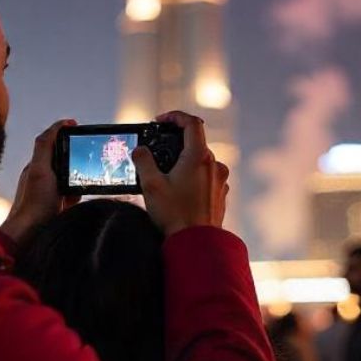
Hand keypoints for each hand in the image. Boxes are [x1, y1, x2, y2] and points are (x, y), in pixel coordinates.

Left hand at [0, 119, 79, 244]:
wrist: (31, 235)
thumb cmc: (34, 203)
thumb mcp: (40, 169)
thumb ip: (45, 146)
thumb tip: (59, 125)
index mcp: (37, 166)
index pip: (51, 143)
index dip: (63, 132)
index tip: (77, 126)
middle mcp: (43, 178)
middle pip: (63, 160)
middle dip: (75, 158)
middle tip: (87, 156)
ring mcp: (50, 194)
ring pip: (70, 179)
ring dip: (78, 179)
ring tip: (80, 184)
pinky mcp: (58, 209)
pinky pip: (72, 197)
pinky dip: (76, 197)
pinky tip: (77, 201)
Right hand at [134, 111, 229, 237]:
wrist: (196, 244)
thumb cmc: (175, 215)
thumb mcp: (150, 185)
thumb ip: (143, 161)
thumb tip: (140, 150)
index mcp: (198, 156)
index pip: (192, 122)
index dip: (175, 116)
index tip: (161, 120)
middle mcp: (214, 165)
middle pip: (196, 142)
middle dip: (175, 144)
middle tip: (158, 152)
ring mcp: (220, 181)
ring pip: (201, 161)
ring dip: (184, 162)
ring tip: (167, 176)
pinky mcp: (220, 195)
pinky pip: (206, 178)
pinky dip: (193, 177)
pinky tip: (180, 192)